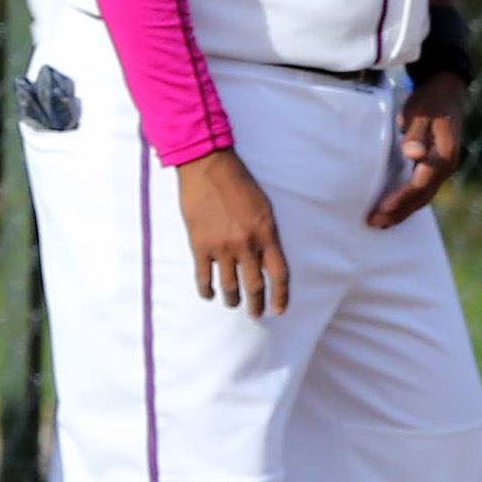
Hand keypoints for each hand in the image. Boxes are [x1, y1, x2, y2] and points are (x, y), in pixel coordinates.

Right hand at [176, 147, 289, 314]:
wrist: (208, 168)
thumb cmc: (240, 184)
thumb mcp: (264, 209)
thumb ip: (266, 236)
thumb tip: (265, 262)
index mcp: (267, 234)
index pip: (279, 274)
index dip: (281, 296)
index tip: (279, 310)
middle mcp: (247, 244)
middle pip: (255, 286)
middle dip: (256, 305)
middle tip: (256, 314)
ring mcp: (222, 247)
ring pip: (229, 286)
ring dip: (232, 300)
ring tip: (233, 304)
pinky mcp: (200, 245)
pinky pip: (204, 278)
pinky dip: (207, 290)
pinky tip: (210, 294)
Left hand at [368, 71, 465, 226]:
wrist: (447, 89)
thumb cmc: (429, 100)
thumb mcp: (420, 112)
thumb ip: (415, 133)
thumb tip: (413, 154)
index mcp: (443, 156)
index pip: (419, 185)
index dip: (400, 200)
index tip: (381, 210)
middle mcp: (447, 166)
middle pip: (422, 197)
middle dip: (399, 212)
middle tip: (375, 224)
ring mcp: (444, 167)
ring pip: (424, 196)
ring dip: (404, 210)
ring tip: (383, 222)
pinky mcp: (438, 165)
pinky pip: (424, 189)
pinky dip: (409, 200)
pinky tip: (397, 206)